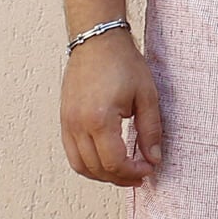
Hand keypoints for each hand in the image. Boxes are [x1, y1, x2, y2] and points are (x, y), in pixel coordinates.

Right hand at [59, 31, 163, 184]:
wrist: (97, 40)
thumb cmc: (122, 63)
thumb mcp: (146, 96)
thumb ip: (150, 131)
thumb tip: (153, 158)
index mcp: (99, 120)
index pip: (115, 163)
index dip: (134, 172)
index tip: (148, 168)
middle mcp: (78, 125)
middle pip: (97, 169)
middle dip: (120, 177)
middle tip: (139, 174)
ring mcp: (67, 123)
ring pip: (80, 166)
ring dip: (102, 175)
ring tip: (123, 172)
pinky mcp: (64, 119)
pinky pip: (72, 153)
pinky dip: (88, 164)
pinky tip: (106, 160)